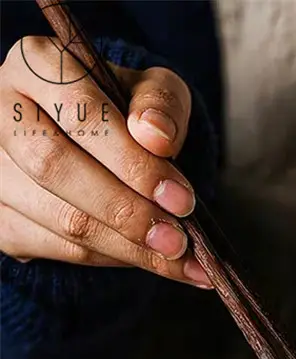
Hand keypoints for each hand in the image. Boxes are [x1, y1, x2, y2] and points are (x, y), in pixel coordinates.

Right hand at [0, 36, 210, 286]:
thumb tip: (155, 136)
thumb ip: (162, 105)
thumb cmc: (129, 113)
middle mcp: (2, 111)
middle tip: (179, 241)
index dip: (133, 163)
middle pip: (56, 168)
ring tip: (179, 260)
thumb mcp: (156, 93)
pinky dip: (113, 259)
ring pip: (60, 219)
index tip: (181, 199)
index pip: (81, 115)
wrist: (104, 147)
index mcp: (37, 66)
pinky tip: (150, 260)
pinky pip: (59, 249)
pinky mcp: (1, 218)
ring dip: (128, 248)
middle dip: (127, 212)